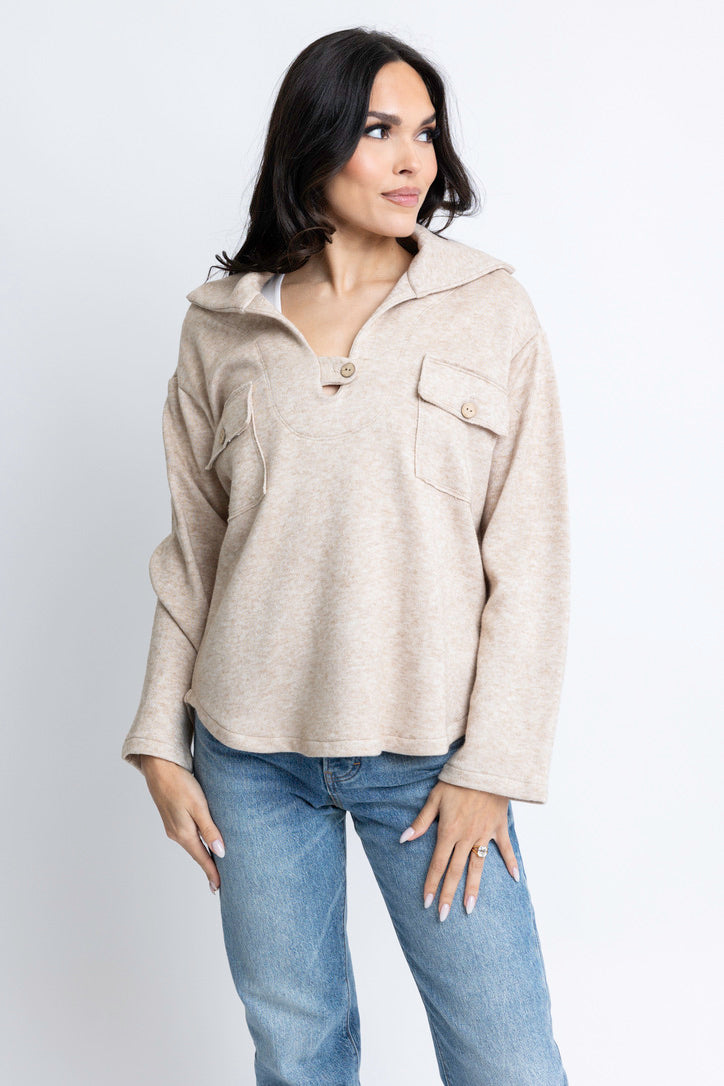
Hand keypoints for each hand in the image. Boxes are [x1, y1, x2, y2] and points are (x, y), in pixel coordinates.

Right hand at [138, 754, 225, 893]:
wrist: (159, 767)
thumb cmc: (180, 783)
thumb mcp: (199, 806)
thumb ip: (210, 830)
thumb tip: (220, 852)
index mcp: (184, 833)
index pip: (202, 858)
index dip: (212, 873)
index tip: (219, 888)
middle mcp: (177, 833)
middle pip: (197, 854)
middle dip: (208, 867)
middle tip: (219, 882)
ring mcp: (173, 826)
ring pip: (192, 844)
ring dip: (203, 854)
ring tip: (215, 863)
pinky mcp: (172, 817)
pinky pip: (188, 834)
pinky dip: (198, 842)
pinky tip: (203, 841)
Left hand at [399, 780, 518, 919]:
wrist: (485, 768)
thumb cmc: (457, 781)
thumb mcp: (434, 798)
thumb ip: (421, 821)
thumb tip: (404, 839)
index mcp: (449, 831)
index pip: (438, 864)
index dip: (432, 884)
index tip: (427, 903)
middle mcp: (466, 837)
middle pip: (456, 871)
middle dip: (448, 895)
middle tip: (443, 916)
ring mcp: (484, 834)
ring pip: (478, 867)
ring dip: (473, 889)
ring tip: (469, 909)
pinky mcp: (498, 828)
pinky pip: (505, 849)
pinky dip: (511, 863)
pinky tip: (515, 878)